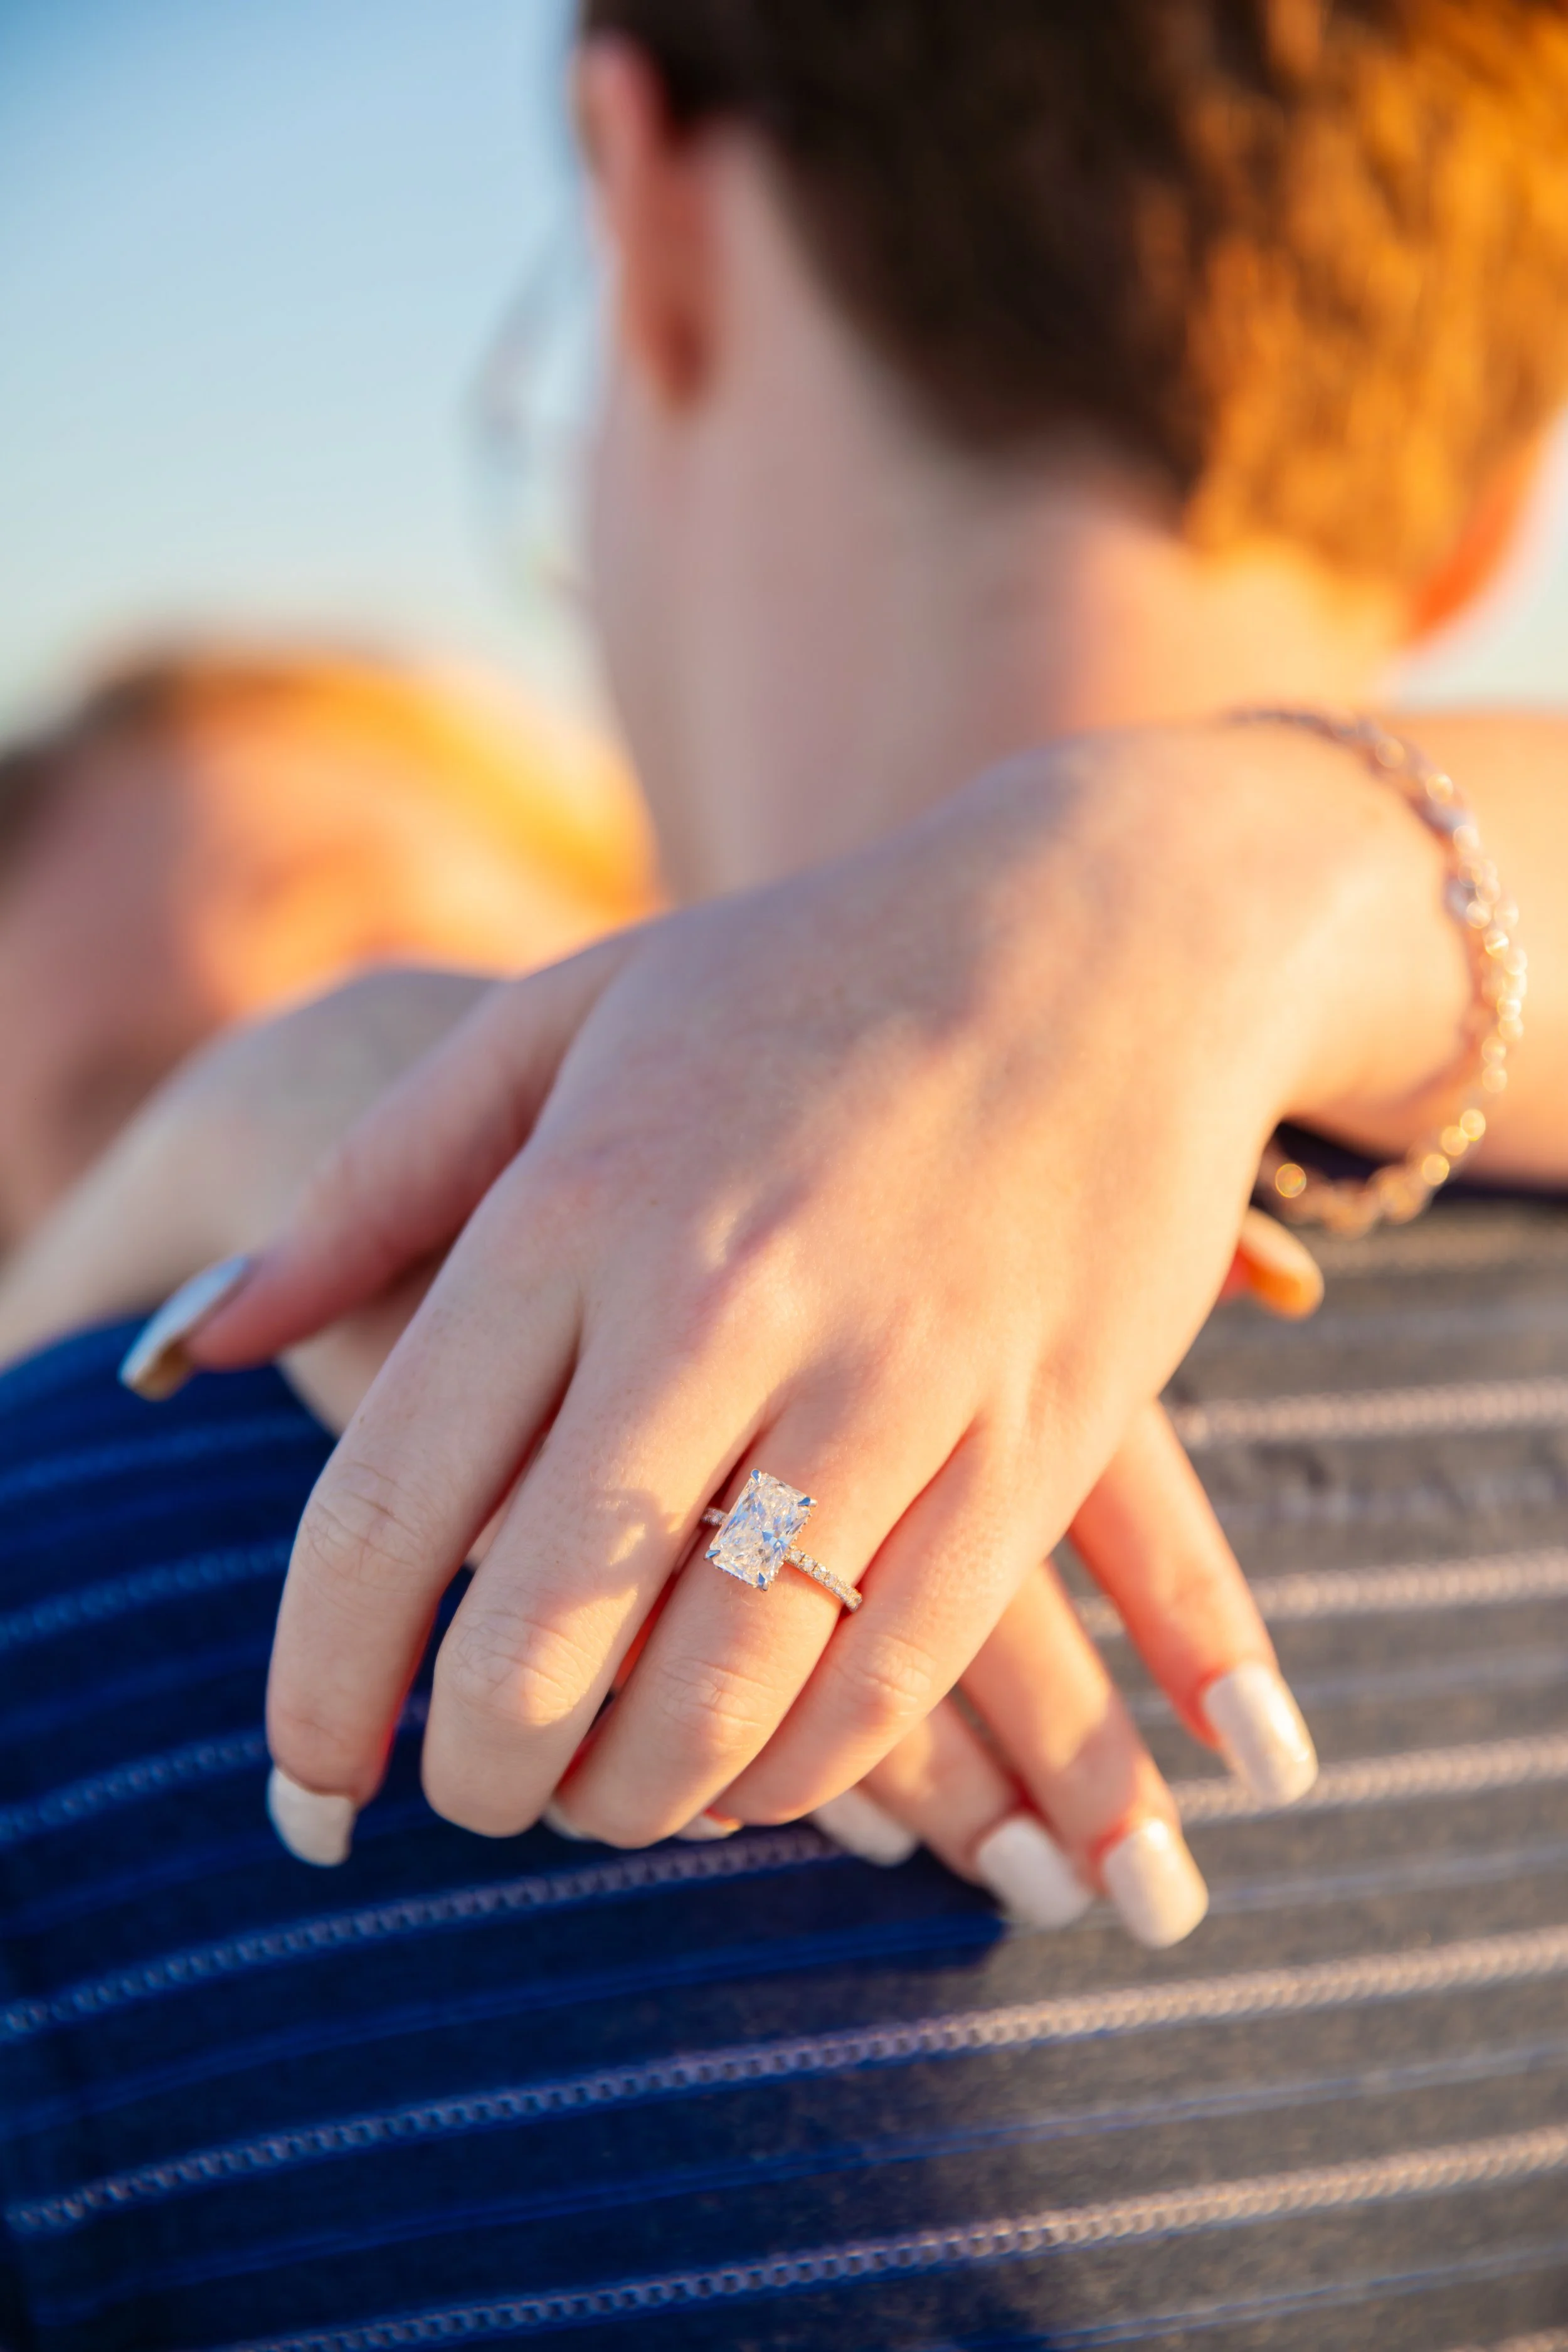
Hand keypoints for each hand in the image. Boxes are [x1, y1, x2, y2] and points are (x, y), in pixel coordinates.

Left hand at [23, 933, 1319, 1949]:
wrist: (1109, 931)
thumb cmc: (802, 976)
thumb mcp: (558, 1019)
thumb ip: (365, 1188)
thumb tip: (193, 1345)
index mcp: (579, 1201)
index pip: (389, 1504)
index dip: (320, 1682)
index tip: (309, 1778)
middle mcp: (724, 1300)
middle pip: (544, 1634)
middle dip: (482, 1771)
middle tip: (473, 1792)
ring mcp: (894, 1376)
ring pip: (726, 1690)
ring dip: (642, 1796)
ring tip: (607, 1797)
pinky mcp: (1037, 1436)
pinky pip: (897, 1672)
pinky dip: (811, 1766)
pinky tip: (763, 1769)